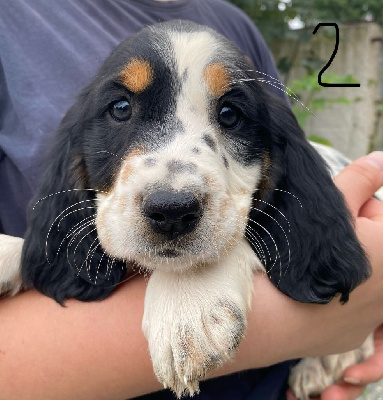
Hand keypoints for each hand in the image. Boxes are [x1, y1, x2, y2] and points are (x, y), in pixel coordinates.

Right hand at [287, 151, 382, 399]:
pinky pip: (344, 306)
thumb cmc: (302, 252)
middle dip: (348, 237)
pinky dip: (331, 295)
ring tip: (308, 264)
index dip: (351, 207)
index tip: (327, 213)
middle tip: (316, 238)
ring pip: (357, 276)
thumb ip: (361, 179)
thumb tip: (381, 159)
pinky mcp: (352, 336)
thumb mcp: (332, 206)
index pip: (378, 212)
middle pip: (370, 247)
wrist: (271, 311)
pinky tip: (307, 291)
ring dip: (340, 267)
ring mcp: (372, 317)